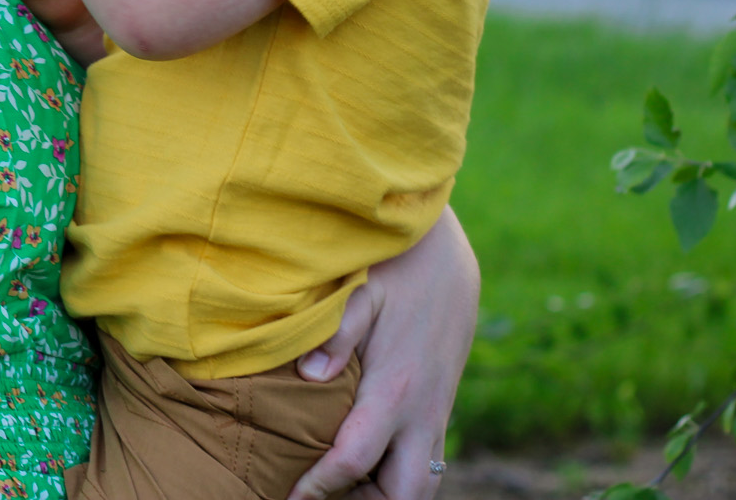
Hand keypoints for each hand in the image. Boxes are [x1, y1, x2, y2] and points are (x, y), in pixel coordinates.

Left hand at [289, 209, 477, 499]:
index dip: (320, 485)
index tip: (290, 497)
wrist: (445, 260)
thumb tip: (308, 373)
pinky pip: (427, 461)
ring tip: (344, 490)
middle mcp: (421, 412)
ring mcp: (435, 412)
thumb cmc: (393, 272)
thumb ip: (335, 334)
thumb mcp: (360, 292)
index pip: (354, 459)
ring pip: (423, 484)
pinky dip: (401, 476)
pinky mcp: (438, 407)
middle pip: (405, 492)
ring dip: (388, 495)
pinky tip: (367, 466)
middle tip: (320, 495)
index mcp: (394, 389)